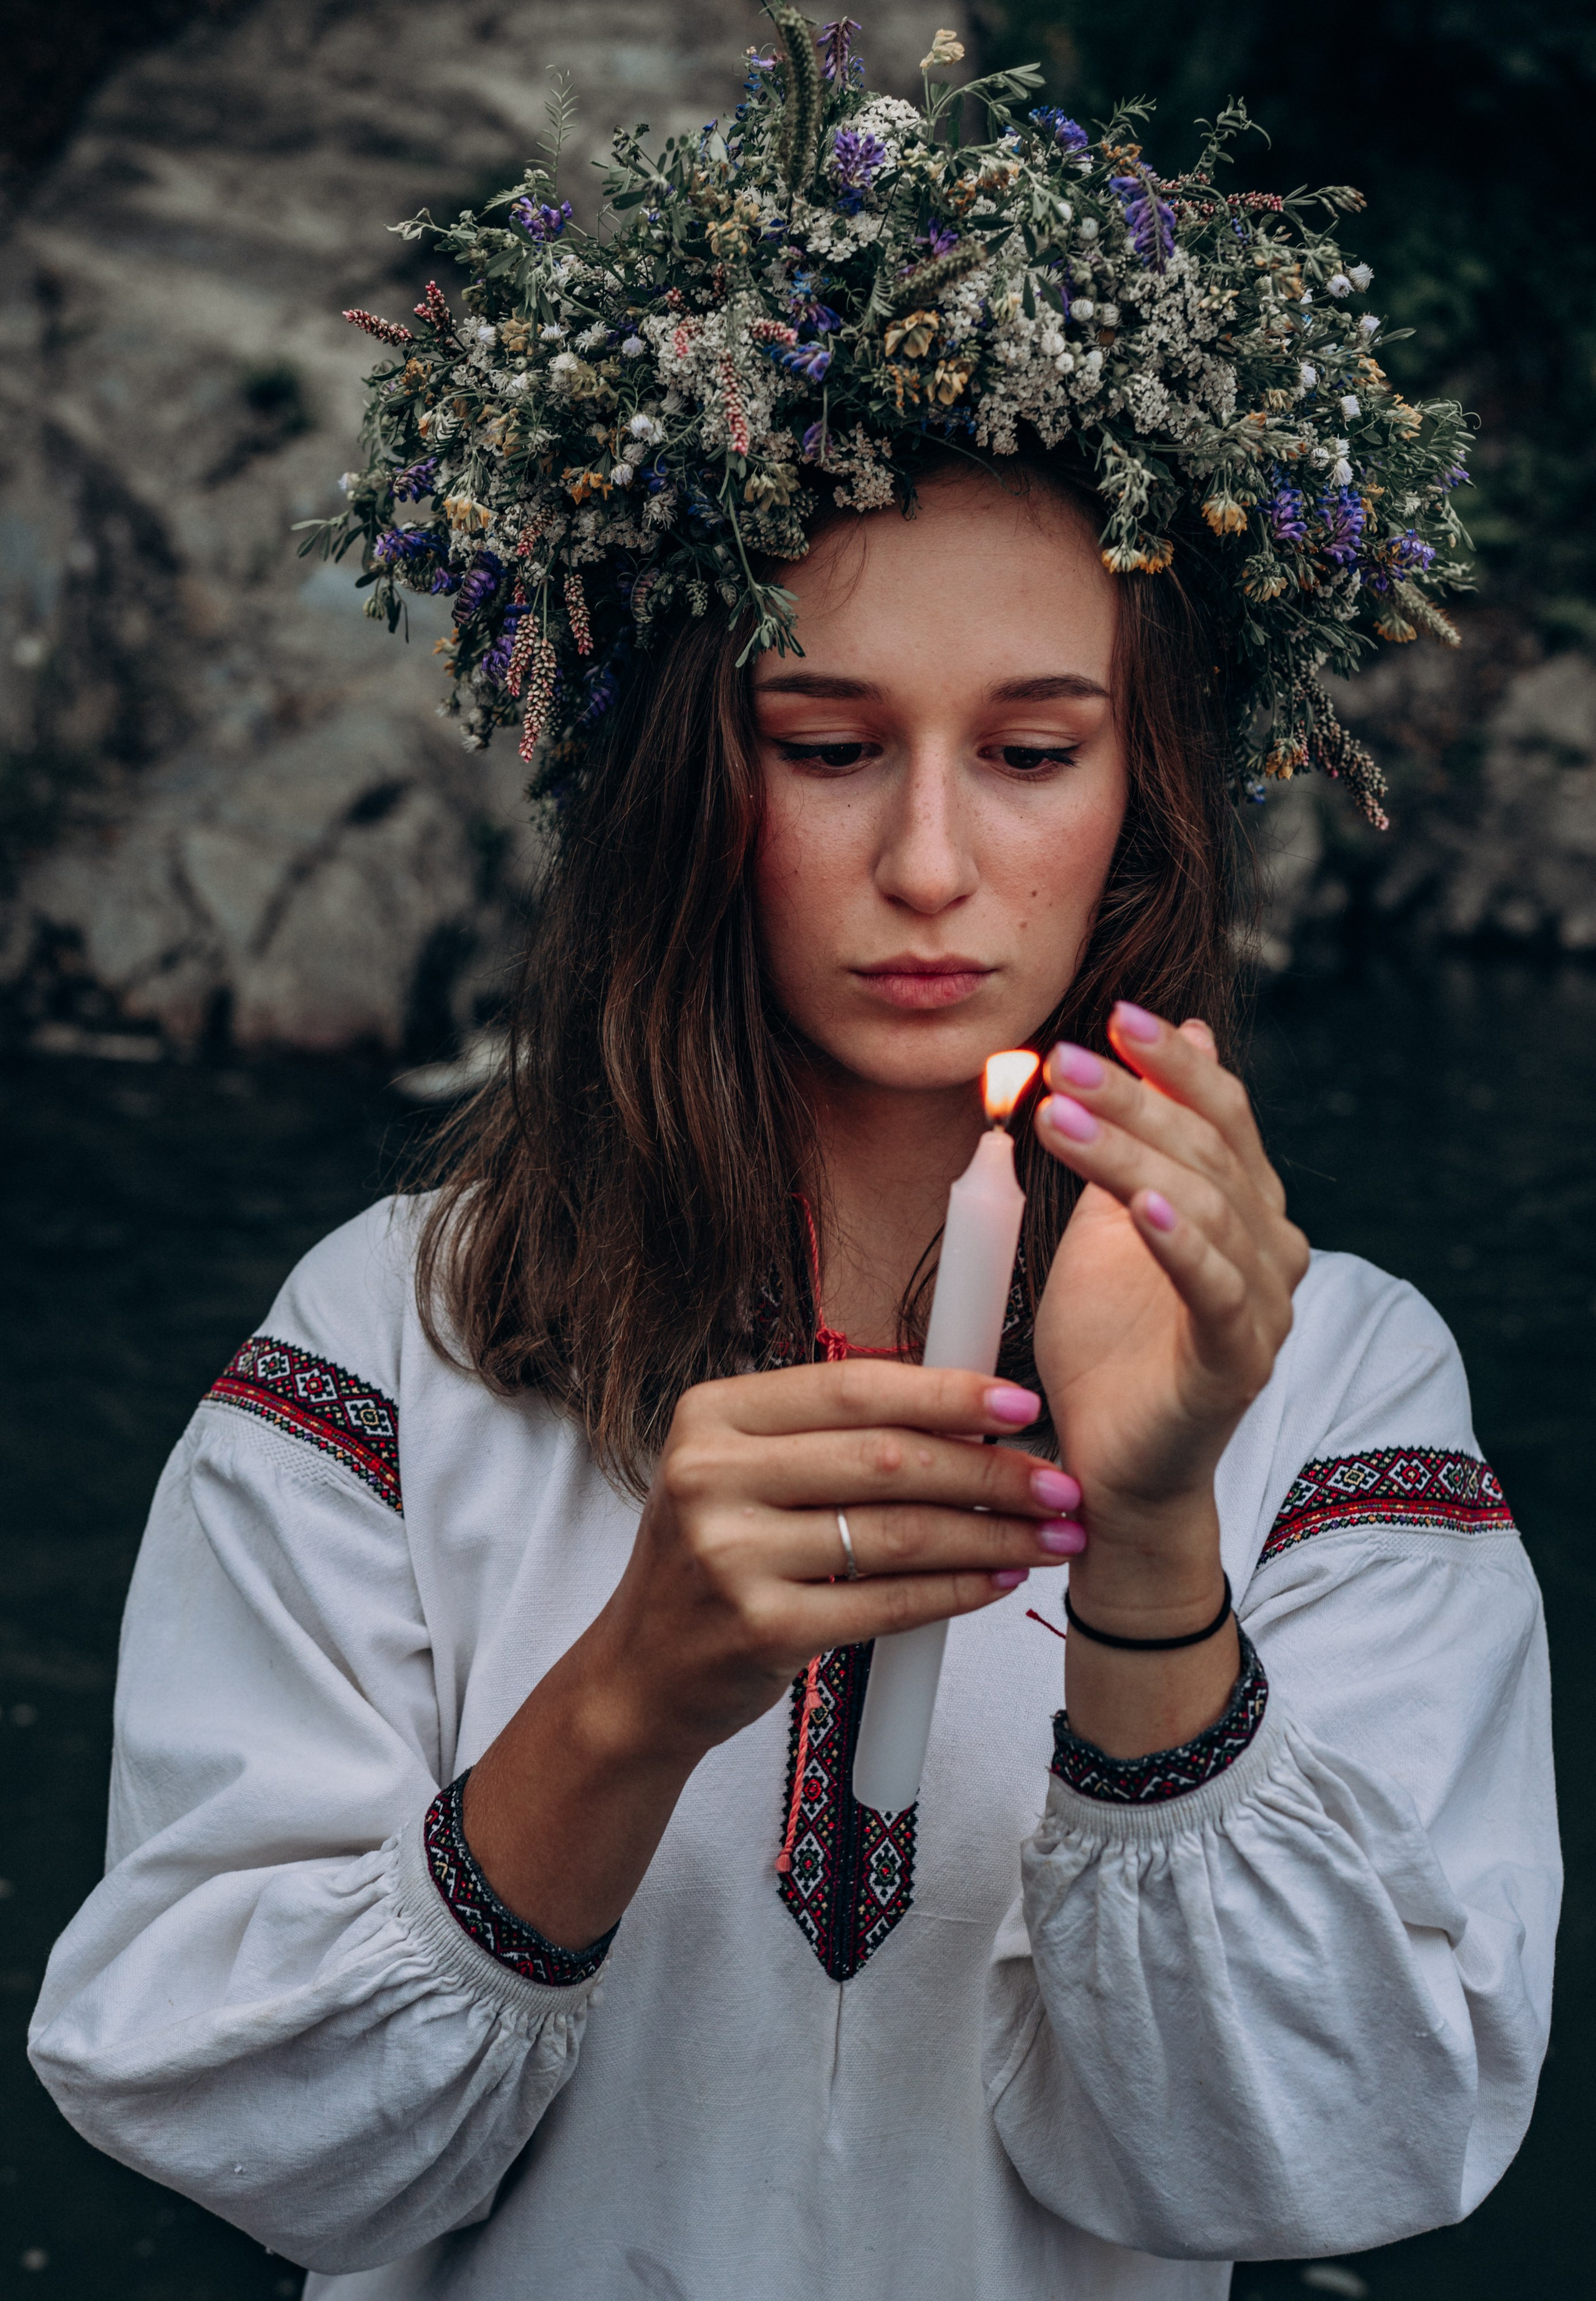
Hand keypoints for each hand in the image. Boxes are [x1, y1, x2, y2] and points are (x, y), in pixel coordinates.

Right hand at [597, 1362, 1082, 1761]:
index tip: (1022, 1401)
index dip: (946, 1391)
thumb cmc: (715, 1557)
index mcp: (711, 1415)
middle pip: (884, 1458)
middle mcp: (711, 1476)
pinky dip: (955, 1592)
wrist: (640, 1672)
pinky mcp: (759, 1629)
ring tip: (1053, 1535)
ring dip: (993, 1533)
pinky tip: (998, 1580)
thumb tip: (969, 1407)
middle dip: (990, 1468)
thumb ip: (830, 1434)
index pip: (850, 1386)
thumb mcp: (743, 1471)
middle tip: (1062, 1483)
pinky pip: (886, 1603)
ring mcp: (730, 1555)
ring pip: (897, 1533)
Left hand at [1032, 1001, 1308, 1636]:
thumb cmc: (1110, 1349)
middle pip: (1208, 1151)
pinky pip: (1216, 1293)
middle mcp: (1269, 1250)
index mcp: (1244, 1209)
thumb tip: (1184, 1034)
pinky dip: (1183, 1244)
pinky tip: (1145, 1206)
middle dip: (1136, 1098)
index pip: (1222, 1115)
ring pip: (1206, 1209)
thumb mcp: (1109, 1224)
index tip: (1115, 1015)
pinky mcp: (1237, 1365)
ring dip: (1133, 1156)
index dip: (1174, 1064)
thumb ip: (1139, 1139)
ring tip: (1064, 1117)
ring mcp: (1261, 1309)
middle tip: (1064, 1059)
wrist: (1108, 1468)